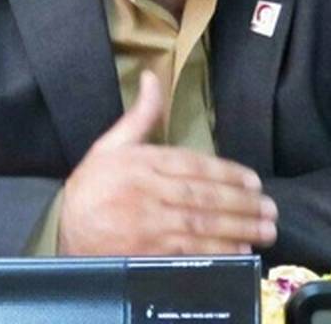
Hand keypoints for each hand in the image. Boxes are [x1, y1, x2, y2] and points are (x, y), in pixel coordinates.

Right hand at [57, 70, 277, 255]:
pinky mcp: (144, 254)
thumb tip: (153, 76)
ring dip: (238, 229)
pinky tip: (239, 252)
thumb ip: (140, 115)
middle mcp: (145, 192)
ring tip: (265, 230)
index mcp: (140, 163)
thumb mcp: (111, 145)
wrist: (59, 229)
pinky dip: (215, 254)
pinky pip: (186, 254)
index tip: (254, 182)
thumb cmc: (91, 186)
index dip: (228, 174)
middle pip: (203, 197)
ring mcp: (146, 226)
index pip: (193, 166)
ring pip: (201, 225)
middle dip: (242, 204)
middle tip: (270, 209)